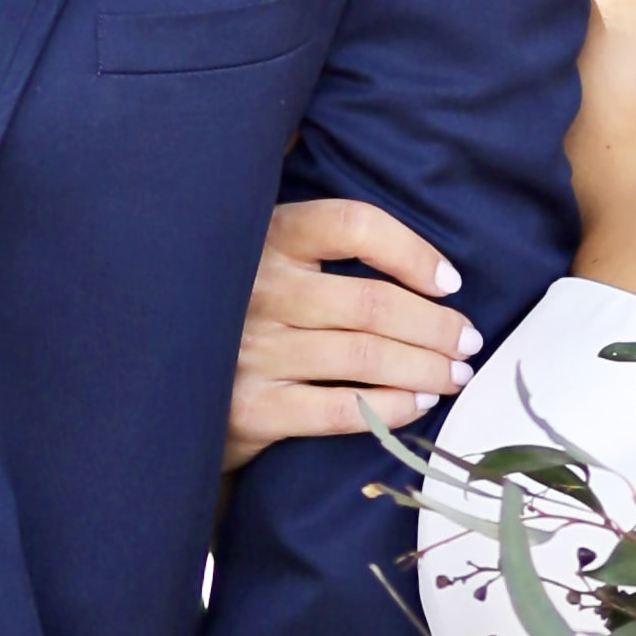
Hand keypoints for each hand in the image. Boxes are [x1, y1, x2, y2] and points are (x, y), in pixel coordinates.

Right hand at [221, 194, 474, 468]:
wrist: (167, 384)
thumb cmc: (237, 312)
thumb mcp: (264, 260)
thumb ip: (320, 250)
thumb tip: (428, 273)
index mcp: (266, 238)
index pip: (352, 225)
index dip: (411, 251)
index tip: (450, 281)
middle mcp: (258, 290)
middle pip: (372, 302)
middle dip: (436, 326)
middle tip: (468, 342)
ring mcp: (252, 351)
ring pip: (366, 356)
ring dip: (426, 368)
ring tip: (455, 374)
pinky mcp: (251, 409)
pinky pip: (342, 409)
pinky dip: (391, 408)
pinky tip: (417, 403)